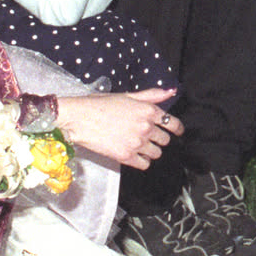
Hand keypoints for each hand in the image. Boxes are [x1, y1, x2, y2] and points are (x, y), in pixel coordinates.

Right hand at [54, 87, 183, 169]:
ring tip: (138, 145)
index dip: (176, 128)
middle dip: (159, 138)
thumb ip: (152, 95)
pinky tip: (134, 154)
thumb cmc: (99, 105)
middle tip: (147, 136)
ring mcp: (137, 143)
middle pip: (165, 140)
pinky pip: (144, 164)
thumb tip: (171, 92)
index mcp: (148, 111)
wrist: (79, 118)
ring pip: (156, 153)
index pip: (173, 123)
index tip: (176, 131)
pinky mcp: (126, 156)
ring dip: (150, 150)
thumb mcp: (127, 96)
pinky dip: (141, 161)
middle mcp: (146, 127)